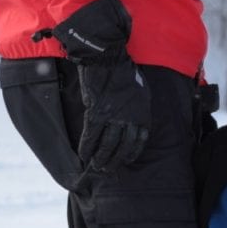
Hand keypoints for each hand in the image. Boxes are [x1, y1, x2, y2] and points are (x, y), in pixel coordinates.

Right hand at [53, 0, 149, 171]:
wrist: (107, 57)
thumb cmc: (124, 70)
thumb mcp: (141, 90)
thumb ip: (138, 107)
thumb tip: (134, 120)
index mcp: (142, 114)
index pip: (139, 141)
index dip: (132, 153)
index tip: (126, 160)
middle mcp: (129, 119)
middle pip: (123, 146)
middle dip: (115, 160)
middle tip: (108, 170)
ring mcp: (113, 117)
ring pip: (107, 144)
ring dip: (101, 158)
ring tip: (97, 167)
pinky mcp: (95, 113)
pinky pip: (91, 135)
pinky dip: (87, 147)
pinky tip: (83, 156)